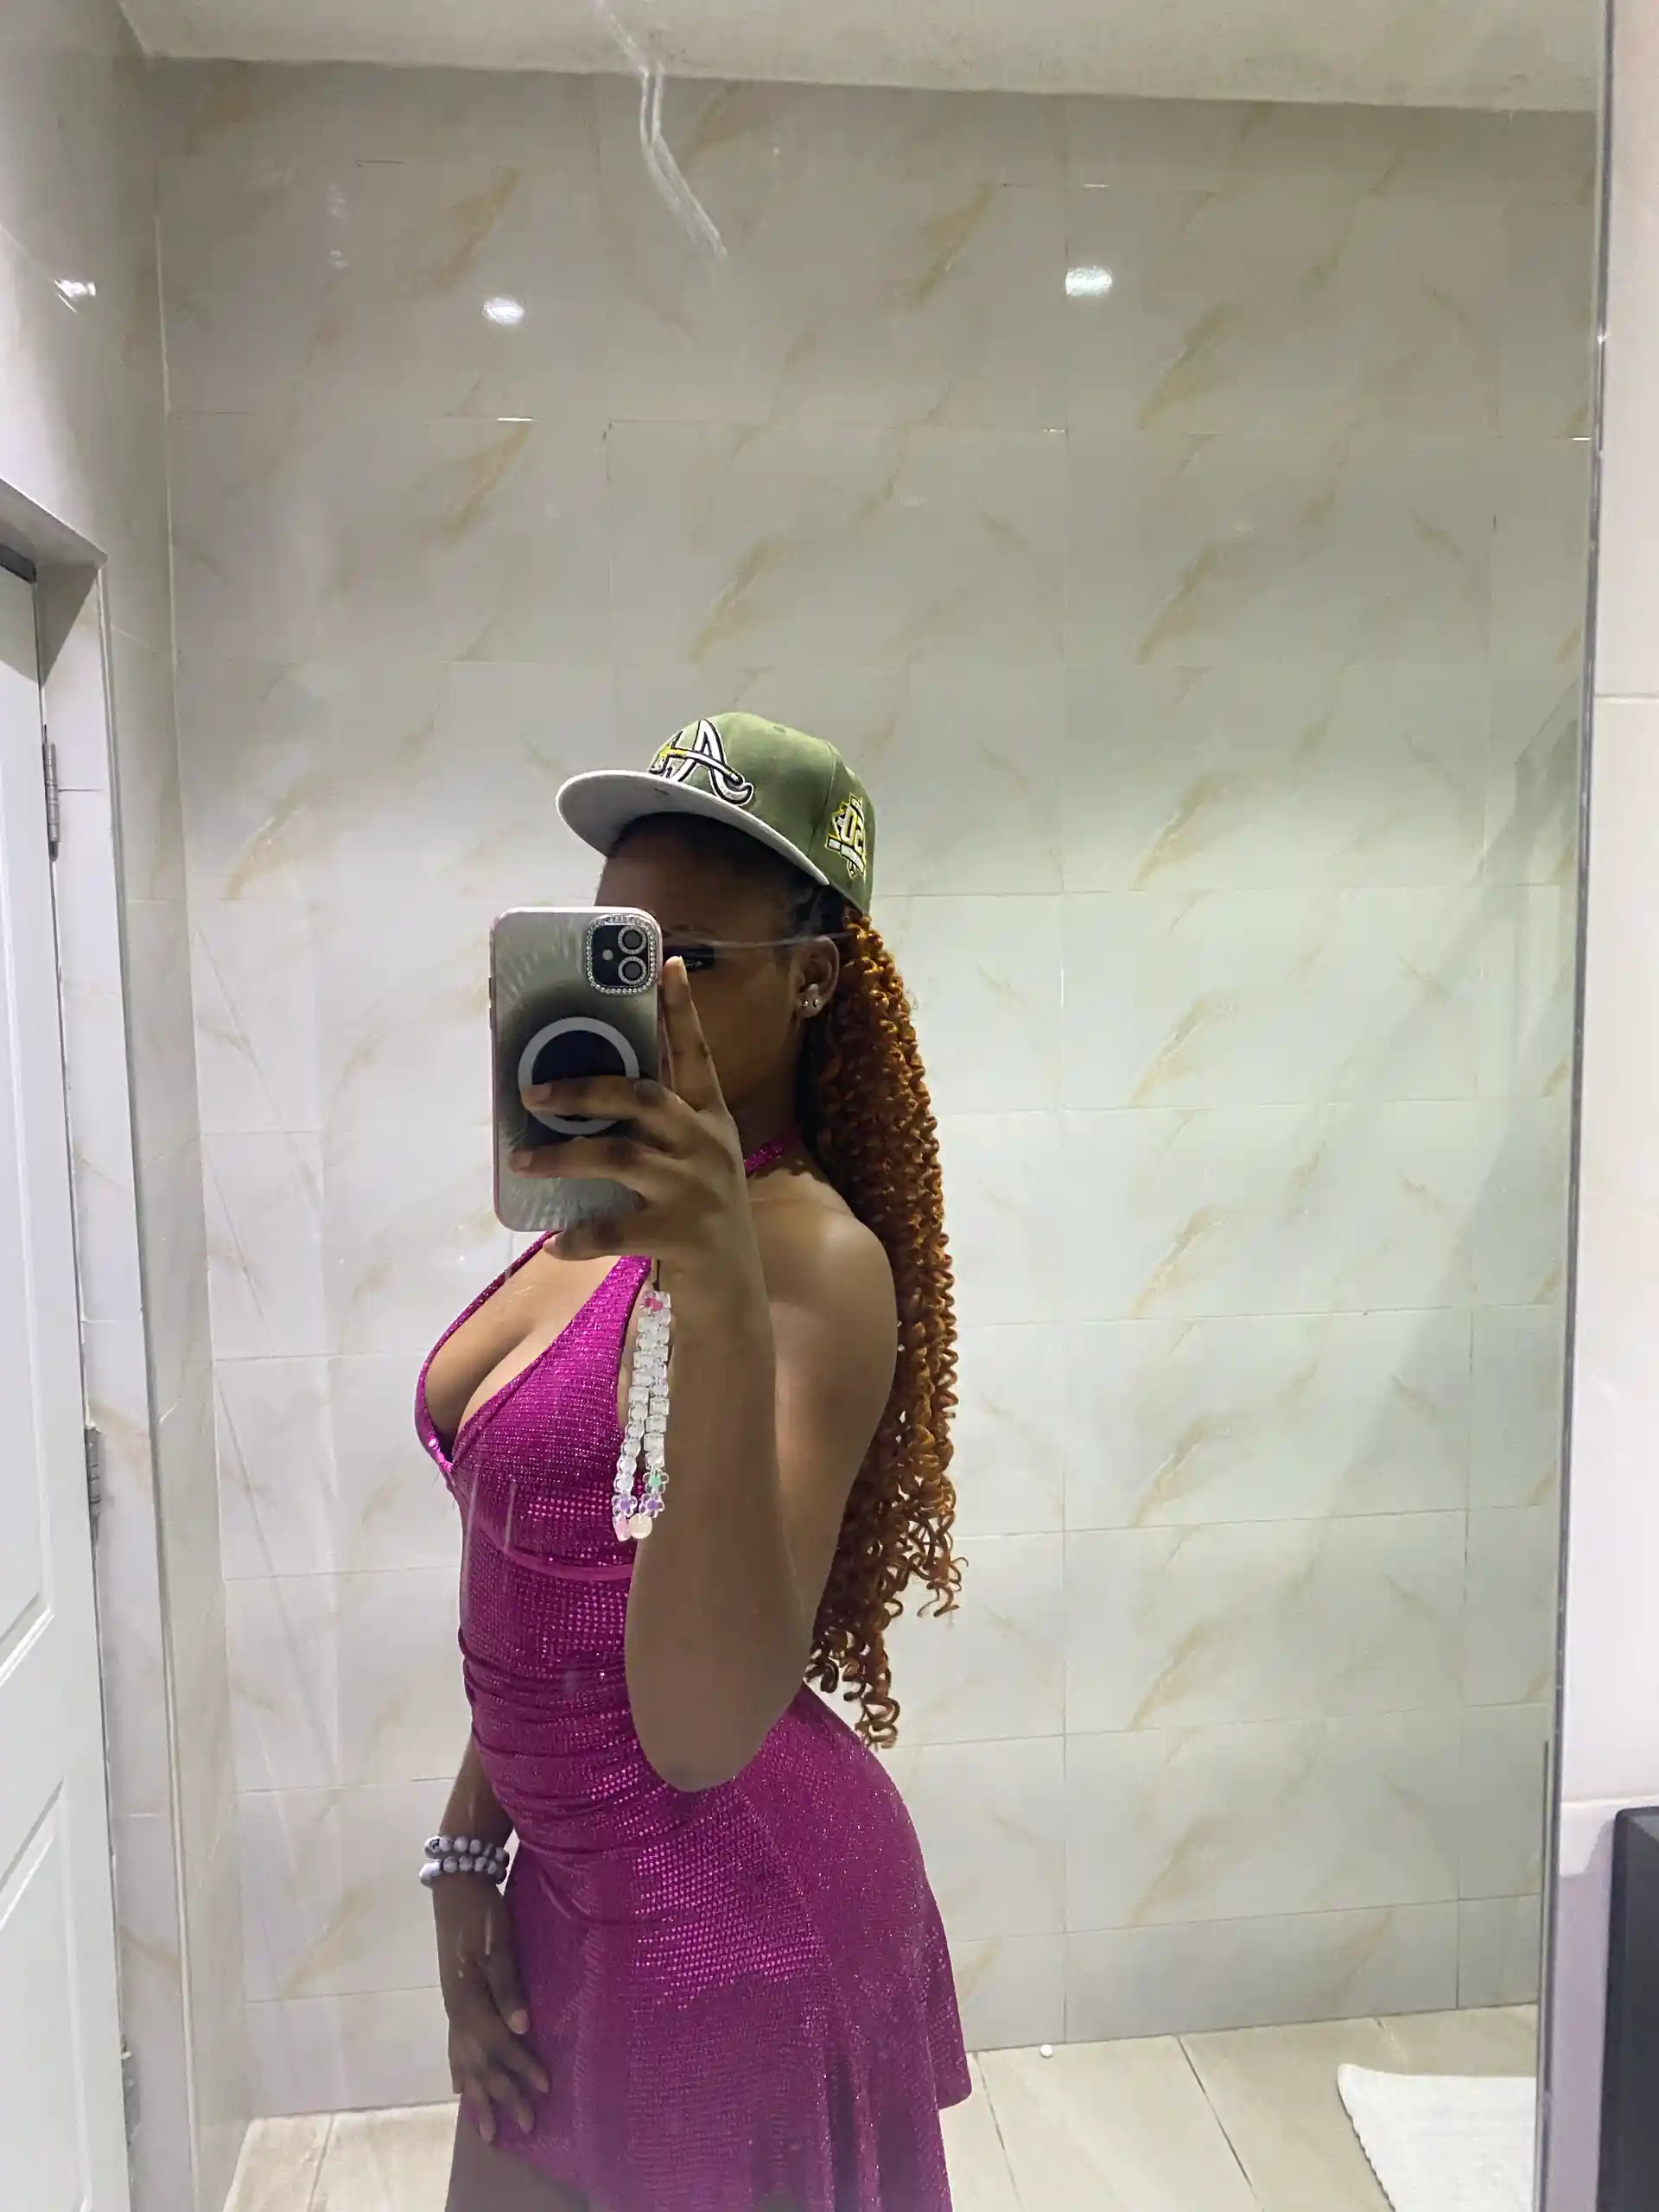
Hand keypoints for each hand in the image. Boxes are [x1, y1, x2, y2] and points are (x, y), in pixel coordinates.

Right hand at [433, 1876, 548, 2141]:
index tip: (545, 2089)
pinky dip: (458, 2071)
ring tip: (486, 2129)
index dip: (522, 2068)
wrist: (457, 1886)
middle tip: (526, 2126)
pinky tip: (459, 2089)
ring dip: (479, 2096)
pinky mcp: (454, 1997)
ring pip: (465, 2062)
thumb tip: (522, 2029)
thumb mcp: (498, 1945)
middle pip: (482, 2063)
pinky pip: (454, 2047)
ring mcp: (453, 2006)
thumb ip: (508, 1987)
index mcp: (470, 2000)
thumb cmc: (482, 1913)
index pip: (499, 2045)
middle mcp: (458, 2011)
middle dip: (503, 2096)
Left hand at [510, 958, 758, 1281]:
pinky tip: (555, 1241)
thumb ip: (656, 1129)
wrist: (732, 1292)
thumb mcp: (693, 1162)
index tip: (665, 963)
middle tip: (532, 1092)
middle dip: (584, 1088)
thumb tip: (581, 1094)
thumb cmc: (697, 1217)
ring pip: (620, 1157)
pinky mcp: (683, 1235)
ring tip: (521, 1161)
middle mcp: (708, 1145)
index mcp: (710, 1120)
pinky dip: (580, 1236)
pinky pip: (616, 1229)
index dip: (681, 1010)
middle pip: (643, 1097)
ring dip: (563, 1157)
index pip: (696, 1055)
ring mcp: (698, 1190)